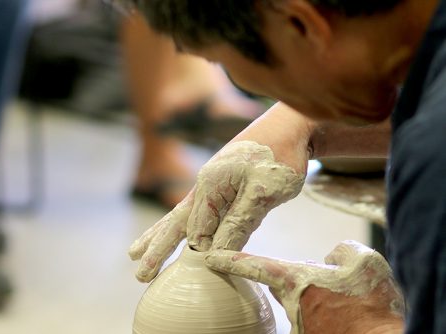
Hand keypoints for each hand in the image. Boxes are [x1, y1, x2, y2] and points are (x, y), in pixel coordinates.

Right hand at [129, 103, 310, 281]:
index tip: (201, 273)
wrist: (291, 125)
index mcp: (211, 184)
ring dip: (159, 236)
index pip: (198, 230)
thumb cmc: (281, 155)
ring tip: (134, 251)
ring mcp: (211, 184)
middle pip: (176, 223)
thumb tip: (215, 253)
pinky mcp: (222, 184)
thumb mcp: (264, 191)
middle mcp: (205, 185)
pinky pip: (197, 210)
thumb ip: (239, 221)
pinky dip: (181, 225)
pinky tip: (176, 232)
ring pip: (180, 216)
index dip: (199, 254)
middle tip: (139, 276)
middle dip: (158, 249)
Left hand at [205, 240, 404, 333]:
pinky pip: (317, 321)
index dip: (231, 259)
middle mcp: (292, 305)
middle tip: (333, 286)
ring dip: (322, 301)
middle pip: (286, 287)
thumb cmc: (373, 303)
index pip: (256, 265)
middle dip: (302, 282)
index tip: (209, 257)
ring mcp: (300, 327)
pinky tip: (349, 319)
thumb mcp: (364, 262)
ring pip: (304, 305)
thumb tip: (332, 257)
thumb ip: (342, 251)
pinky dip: (330, 316)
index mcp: (297, 281)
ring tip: (349, 307)